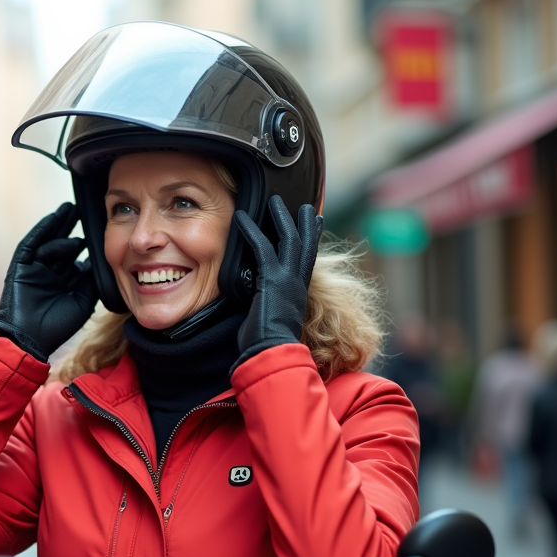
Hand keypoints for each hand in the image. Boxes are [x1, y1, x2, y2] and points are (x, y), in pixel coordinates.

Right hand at [0, 202, 98, 361]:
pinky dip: (41, 231)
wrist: (30, 339)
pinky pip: (31, 244)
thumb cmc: (57, 326)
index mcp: (65, 283)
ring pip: (48, 241)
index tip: (102, 229)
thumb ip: (91, 280)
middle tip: (84, 209)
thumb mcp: (82, 301)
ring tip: (70, 208)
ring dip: (59, 224)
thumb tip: (99, 260)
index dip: (88, 243)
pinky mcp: (20, 266)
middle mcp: (50, 273)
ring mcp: (35, 268)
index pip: (77, 258)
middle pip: (63, 244)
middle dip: (72, 227)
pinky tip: (52, 219)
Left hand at [232, 195, 321, 369]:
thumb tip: (255, 305)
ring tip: (273, 200)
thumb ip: (266, 306)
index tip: (317, 222)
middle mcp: (298, 284)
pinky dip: (251, 230)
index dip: (313, 240)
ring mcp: (287, 280)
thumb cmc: (267, 347)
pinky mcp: (272, 280)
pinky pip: (262, 248)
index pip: (308, 260)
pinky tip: (239, 217)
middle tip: (305, 205)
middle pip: (306, 245)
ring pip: (290, 240)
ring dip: (281, 218)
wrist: (271, 355)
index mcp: (298, 293)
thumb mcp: (270, 321)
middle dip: (305, 223)